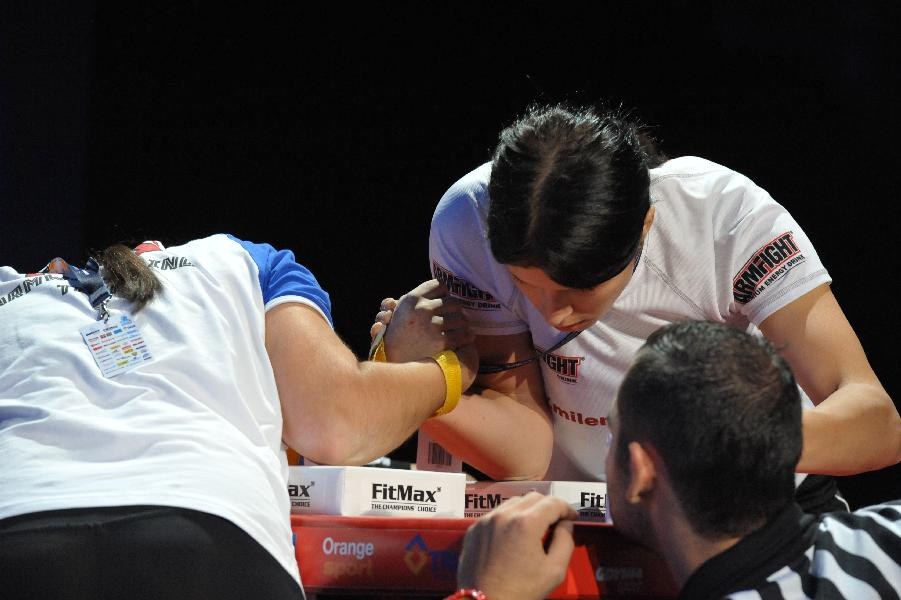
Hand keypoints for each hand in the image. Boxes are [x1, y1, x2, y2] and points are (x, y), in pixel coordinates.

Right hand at [370, 279, 473, 362]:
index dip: (444, 294)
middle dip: (455, 310)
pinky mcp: (442, 341)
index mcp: (412, 299)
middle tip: (458, 317)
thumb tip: (442, 289)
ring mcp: (433, 324)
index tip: (445, 301)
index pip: (439, 286)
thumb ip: (419, 299)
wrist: (393, 363)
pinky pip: (463, 334)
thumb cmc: (396, 337)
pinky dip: (467, 336)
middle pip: (452, 302)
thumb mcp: (400, 311)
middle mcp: (423, 309)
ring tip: (464, 327)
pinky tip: (467, 338)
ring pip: (461, 317)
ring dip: (463, 323)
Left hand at [457, 492, 576, 599]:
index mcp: (526, 523)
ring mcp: (486, 520)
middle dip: (548, 507)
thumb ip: (565, 541)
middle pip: (533, 497)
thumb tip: (565, 524)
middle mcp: (504, 514)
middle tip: (555, 523)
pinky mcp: (473, 529)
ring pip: (513, 503)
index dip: (567, 509)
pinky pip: (496, 515)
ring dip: (528, 510)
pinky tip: (512, 536)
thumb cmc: (521, 591)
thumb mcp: (554, 571)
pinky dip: (509, 519)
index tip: (572, 519)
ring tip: (534, 529)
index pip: (553, 503)